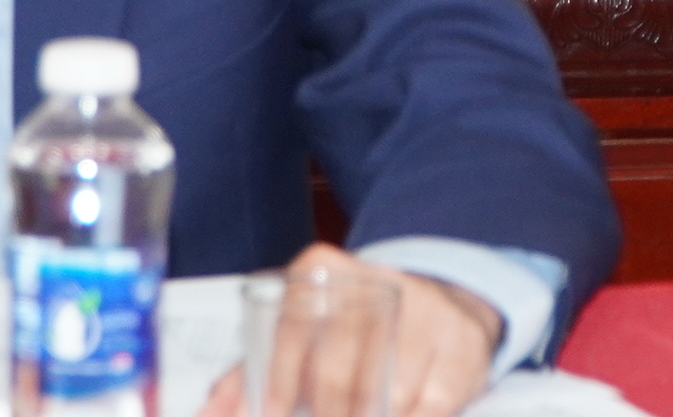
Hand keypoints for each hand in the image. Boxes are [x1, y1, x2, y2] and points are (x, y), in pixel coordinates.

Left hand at [194, 243, 504, 416]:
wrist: (443, 297)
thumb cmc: (354, 326)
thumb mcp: (301, 332)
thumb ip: (248, 373)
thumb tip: (209, 413)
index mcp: (323, 270)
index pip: (289, 336)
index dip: (275, 389)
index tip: (274, 414)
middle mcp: (376, 283)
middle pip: (336, 374)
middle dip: (325, 415)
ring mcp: (426, 312)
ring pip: (385, 394)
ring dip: (368, 415)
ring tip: (360, 411)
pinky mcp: (463, 346)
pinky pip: (430, 407)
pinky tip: (396, 412)